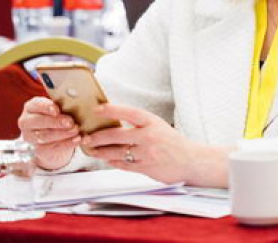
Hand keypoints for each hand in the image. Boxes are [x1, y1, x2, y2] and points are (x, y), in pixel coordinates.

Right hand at [18, 97, 80, 169]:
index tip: (57, 110)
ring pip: (45, 136)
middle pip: (39, 121)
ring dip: (62, 133)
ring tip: (76, 130)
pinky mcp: (38, 150)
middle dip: (56, 122)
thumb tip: (74, 102)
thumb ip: (62, 105)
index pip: (36, 105)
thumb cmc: (57, 117)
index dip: (46, 107)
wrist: (53, 138)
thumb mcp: (58, 108)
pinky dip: (66, 144)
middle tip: (70, 122)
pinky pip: (52, 147)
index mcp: (31, 107)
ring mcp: (30, 137)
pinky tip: (77, 140)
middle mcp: (26, 122)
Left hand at [81, 104, 230, 186]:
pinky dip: (112, 162)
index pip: (129, 112)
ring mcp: (147, 153)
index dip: (112, 110)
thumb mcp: (159, 127)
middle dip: (97, 136)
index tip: (97, 109)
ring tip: (91, 150)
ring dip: (100, 151)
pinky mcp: (146, 168)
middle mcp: (149, 136)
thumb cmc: (173, 143)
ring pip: (116, 152)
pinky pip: (123, 164)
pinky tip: (106, 159)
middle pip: (117, 134)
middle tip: (85, 137)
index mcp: (153, 122)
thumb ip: (140, 125)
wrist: (191, 161)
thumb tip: (115, 122)